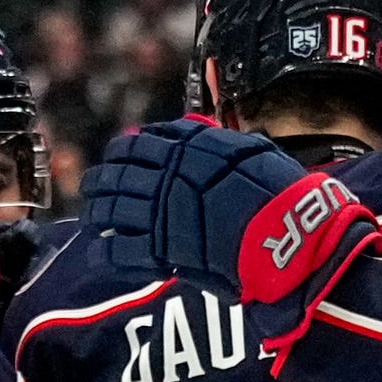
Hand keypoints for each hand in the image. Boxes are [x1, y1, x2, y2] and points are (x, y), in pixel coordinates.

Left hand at [83, 121, 379, 359]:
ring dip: (99, 209)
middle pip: (119, 172)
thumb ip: (219, 142)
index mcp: (189, 147)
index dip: (126, 149)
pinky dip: (109, 248)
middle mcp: (168, 174)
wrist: (288, 234)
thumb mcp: (253, 150)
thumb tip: (198, 131)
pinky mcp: (161, 248)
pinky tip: (102, 249)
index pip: (143, 141)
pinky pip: (121, 247)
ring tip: (93, 214)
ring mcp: (161, 211)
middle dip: (102, 178)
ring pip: (112, 206)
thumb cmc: (281, 193)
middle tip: (94, 184)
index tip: (119, 154)